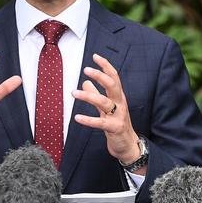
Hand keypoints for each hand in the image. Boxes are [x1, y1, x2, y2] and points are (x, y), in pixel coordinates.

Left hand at [72, 54, 144, 172]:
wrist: (128, 146)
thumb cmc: (117, 124)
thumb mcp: (106, 108)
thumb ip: (97, 94)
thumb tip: (85, 82)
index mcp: (118, 97)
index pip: (114, 77)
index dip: (106, 66)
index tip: (95, 56)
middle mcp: (120, 104)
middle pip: (112, 85)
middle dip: (100, 76)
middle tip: (86, 69)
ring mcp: (119, 116)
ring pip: (104, 102)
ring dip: (88, 96)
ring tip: (73, 93)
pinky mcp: (114, 128)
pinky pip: (100, 123)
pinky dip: (88, 120)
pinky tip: (77, 117)